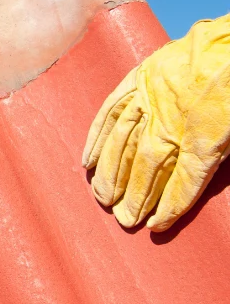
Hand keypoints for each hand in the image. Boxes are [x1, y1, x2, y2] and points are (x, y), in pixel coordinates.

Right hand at [83, 14, 229, 230]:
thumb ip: (215, 154)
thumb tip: (191, 177)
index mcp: (207, 131)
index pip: (184, 179)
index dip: (169, 205)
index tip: (155, 226)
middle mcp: (173, 116)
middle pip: (148, 164)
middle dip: (134, 194)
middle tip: (121, 218)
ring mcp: (153, 96)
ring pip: (125, 142)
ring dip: (111, 172)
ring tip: (102, 197)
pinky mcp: (141, 78)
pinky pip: (113, 110)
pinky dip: (98, 137)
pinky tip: (89, 160)